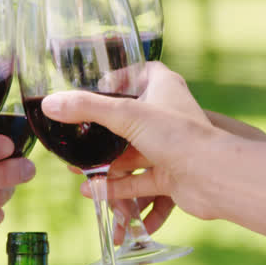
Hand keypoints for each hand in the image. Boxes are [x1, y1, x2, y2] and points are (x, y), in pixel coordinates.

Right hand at [42, 62, 223, 220]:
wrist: (215, 177)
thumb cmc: (179, 135)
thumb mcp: (126, 113)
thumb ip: (86, 108)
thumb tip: (50, 104)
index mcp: (164, 88)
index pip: (142, 72)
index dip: (121, 75)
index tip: (98, 85)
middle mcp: (168, 116)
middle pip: (130, 118)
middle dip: (101, 131)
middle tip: (75, 137)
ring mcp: (169, 148)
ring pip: (131, 154)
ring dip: (104, 164)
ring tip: (74, 171)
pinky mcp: (170, 176)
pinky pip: (137, 181)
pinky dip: (116, 187)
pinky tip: (91, 192)